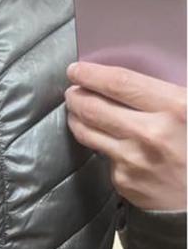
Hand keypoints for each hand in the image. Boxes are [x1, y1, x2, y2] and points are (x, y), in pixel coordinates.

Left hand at [64, 61, 186, 210]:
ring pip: (87, 131)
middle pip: (95, 107)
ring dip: (76, 117)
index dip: (92, 74)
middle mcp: (151, 133)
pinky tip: (99, 136)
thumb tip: (122, 79)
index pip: (121, 83)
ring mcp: (133, 159)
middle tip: (72, 90)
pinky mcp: (122, 179)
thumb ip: (165, 94)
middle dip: (77, 96)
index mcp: (176, 108)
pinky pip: (102, 154)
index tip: (77, 70)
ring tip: (76, 109)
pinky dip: (97, 142)